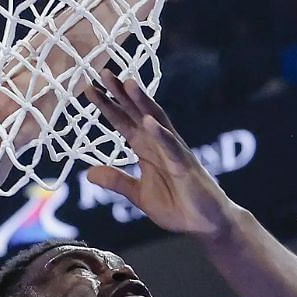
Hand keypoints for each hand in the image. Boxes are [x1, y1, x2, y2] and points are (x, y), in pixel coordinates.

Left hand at [86, 71, 236, 238]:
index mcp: (147, 149)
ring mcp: (174, 152)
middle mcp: (160, 144)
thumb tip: (89, 173)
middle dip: (121, 94)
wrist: (206, 225)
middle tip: (104, 72)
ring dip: (142, 102)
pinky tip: (148, 122)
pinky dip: (160, 134)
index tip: (89, 90)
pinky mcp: (186, 166)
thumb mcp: (138, 195)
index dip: (107, 106)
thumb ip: (117, 182)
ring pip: (157, 121)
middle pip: (138, 113)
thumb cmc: (178, 206)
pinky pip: (172, 147)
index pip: (124, 122)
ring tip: (128, 83)